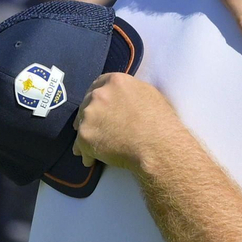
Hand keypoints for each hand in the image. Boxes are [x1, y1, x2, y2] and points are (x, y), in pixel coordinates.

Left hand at [72, 73, 186, 170]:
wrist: (158, 147)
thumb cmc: (161, 123)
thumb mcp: (148, 94)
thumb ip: (128, 91)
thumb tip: (121, 98)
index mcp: (115, 81)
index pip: (97, 85)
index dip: (97, 97)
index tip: (99, 107)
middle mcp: (99, 95)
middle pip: (87, 103)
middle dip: (90, 116)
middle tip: (96, 127)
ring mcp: (89, 115)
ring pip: (81, 125)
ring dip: (87, 134)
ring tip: (93, 147)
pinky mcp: (85, 136)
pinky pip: (80, 145)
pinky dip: (86, 153)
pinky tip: (91, 160)